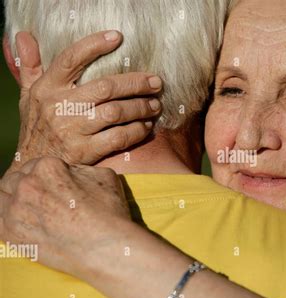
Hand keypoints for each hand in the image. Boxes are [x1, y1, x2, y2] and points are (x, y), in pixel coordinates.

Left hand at [0, 157, 130, 276]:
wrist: (105, 248)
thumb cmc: (109, 212)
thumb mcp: (104, 176)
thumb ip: (80, 169)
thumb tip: (72, 172)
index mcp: (48, 166)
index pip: (38, 165)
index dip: (48, 177)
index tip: (57, 188)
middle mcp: (27, 184)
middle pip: (17, 179)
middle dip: (29, 187)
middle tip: (44, 200)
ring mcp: (15, 209)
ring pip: (1, 196)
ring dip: (13, 200)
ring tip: (29, 210)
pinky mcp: (10, 234)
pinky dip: (4, 218)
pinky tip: (18, 222)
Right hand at [9, 31, 161, 171]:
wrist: (33, 166)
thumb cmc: (37, 126)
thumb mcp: (27, 96)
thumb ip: (29, 67)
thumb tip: (23, 36)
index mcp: (48, 88)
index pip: (71, 58)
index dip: (94, 45)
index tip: (118, 38)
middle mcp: (60, 106)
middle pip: (106, 87)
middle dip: (136, 84)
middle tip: (156, 83)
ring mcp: (72, 130)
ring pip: (115, 112)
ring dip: (140, 107)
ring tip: (155, 105)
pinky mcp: (84, 151)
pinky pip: (118, 138)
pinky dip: (136, 131)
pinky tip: (146, 127)